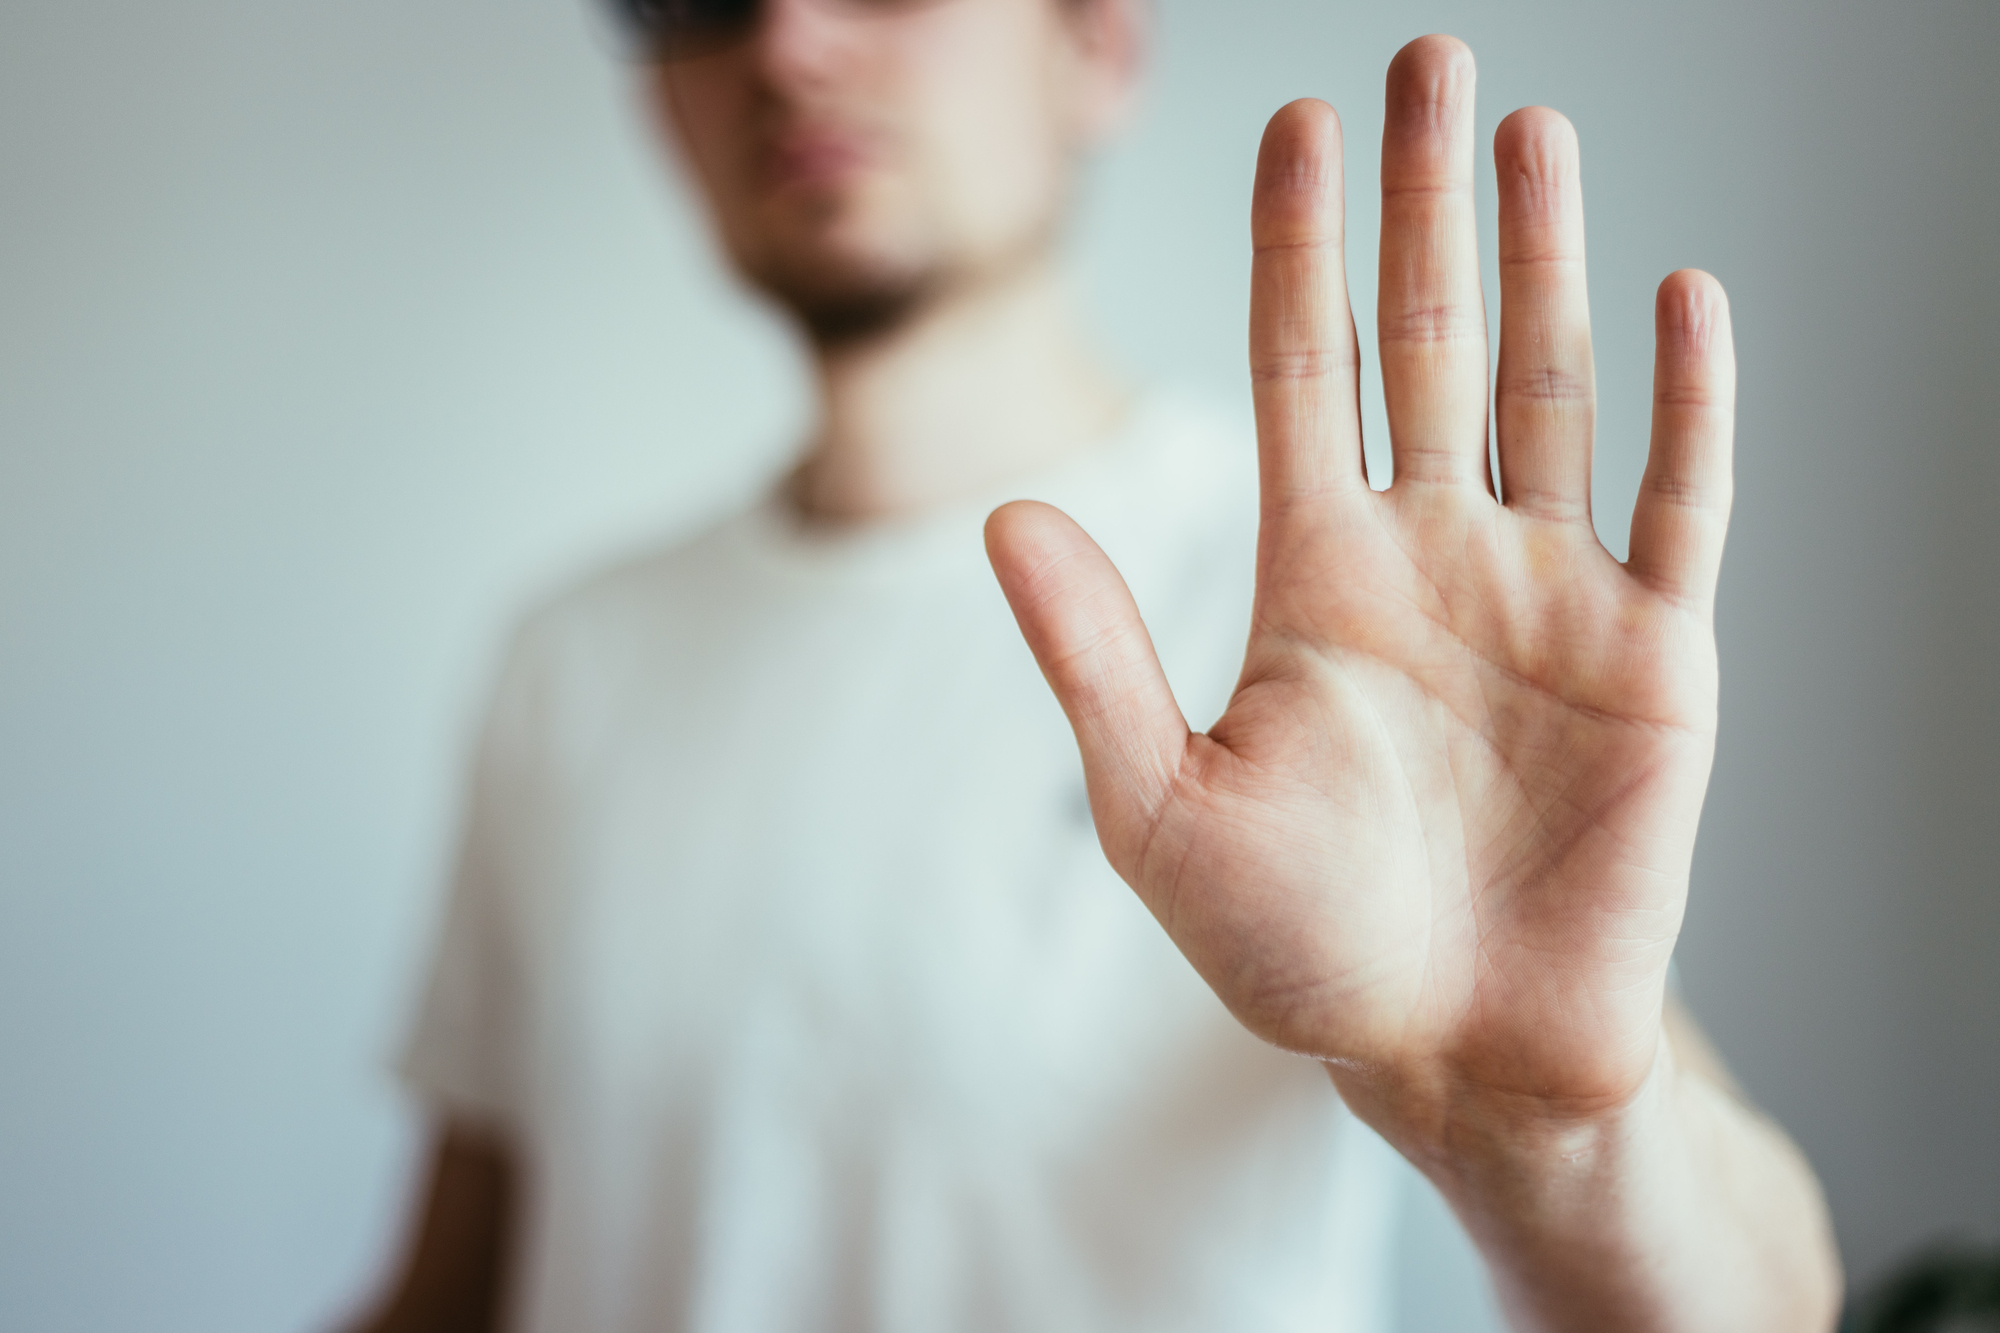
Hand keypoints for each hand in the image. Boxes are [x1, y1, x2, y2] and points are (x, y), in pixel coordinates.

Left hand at [985, 36, 1734, 1145]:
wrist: (1451, 1055)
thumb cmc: (1299, 948)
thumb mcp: (1163, 805)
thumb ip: (1094, 657)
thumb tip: (1005, 511)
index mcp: (1316, 577)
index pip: (1303, 370)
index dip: (1298, 246)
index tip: (1297, 124)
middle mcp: (1432, 557)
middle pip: (1426, 340)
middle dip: (1422, 206)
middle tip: (1425, 62)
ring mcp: (1550, 595)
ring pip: (1548, 387)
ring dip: (1544, 259)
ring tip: (1531, 131)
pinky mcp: (1656, 656)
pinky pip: (1682, 502)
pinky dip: (1689, 404)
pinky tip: (1679, 295)